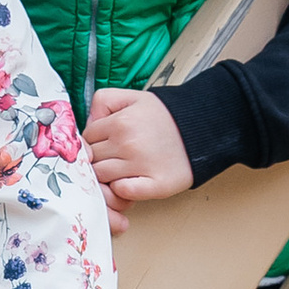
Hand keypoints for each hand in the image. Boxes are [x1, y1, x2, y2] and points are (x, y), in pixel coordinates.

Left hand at [84, 85, 191, 235]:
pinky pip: (124, 192)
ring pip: (103, 178)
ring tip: (122, 171)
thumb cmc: (165, 115)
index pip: (86, 140)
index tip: (104, 146)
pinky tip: (131, 181)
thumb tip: (88, 124)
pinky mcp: (157, 185)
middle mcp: (128, 144)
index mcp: (120, 123)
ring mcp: (142, 166)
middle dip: (98, 161)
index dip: (92, 144)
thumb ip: (103, 102)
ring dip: (108, 177)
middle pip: (92, 161)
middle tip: (113, 160)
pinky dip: (122, 190)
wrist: (202, 128)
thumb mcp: (132, 97)